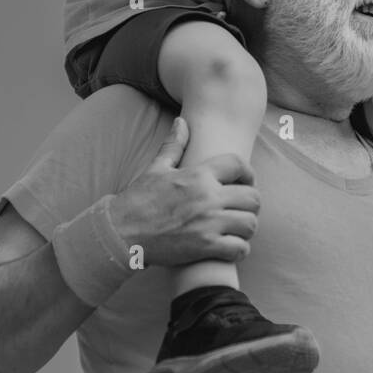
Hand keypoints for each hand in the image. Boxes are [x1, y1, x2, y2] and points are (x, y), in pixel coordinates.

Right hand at [107, 117, 259, 266]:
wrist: (120, 233)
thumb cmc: (138, 200)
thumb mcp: (156, 169)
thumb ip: (174, 145)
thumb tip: (182, 121)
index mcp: (198, 175)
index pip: (239, 164)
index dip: (248, 174)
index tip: (247, 183)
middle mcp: (208, 197)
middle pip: (253, 197)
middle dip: (250, 205)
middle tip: (242, 211)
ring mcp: (208, 223)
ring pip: (250, 224)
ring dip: (246, 228)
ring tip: (237, 230)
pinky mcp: (206, 247)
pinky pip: (240, 248)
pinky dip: (239, 250)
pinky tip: (231, 248)